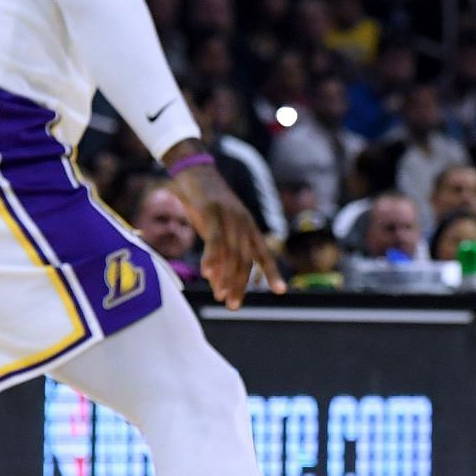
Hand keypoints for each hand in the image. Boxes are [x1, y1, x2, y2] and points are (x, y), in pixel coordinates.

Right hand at [169, 159, 285, 309]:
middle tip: (232, 305)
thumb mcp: (216, 229)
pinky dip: (211, 257)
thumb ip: (220, 253)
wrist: (195, 170)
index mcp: (248, 226)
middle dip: (239, 285)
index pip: (263, 253)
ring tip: (221, 296)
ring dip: (226, 277)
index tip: (280, 290)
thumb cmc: (205, 203)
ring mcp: (228, 217)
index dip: (272, 272)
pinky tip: (207, 273)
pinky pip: (213, 239)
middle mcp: (243, 222)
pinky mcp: (211, 211)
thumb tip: (217, 281)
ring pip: (231, 253)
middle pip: (245, 260)